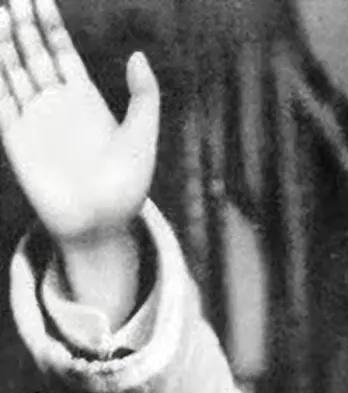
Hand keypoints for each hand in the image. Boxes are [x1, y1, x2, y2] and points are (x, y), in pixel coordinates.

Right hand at [0, 0, 158, 247]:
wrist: (101, 228)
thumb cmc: (127, 188)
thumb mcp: (143, 139)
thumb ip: (145, 97)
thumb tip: (137, 55)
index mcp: (84, 99)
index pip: (61, 50)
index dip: (50, 23)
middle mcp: (55, 104)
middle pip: (32, 52)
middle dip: (22, 23)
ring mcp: (34, 120)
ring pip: (12, 70)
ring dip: (3, 43)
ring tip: (0, 12)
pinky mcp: (16, 139)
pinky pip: (0, 101)